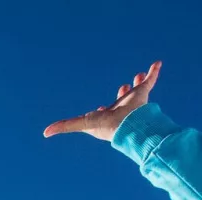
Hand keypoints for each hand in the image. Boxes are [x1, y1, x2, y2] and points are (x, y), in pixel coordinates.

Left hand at [44, 62, 160, 141]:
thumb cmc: (104, 126)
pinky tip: (157, 63)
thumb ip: (64, 126)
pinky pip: (151, 80)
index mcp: (107, 116)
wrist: (128, 124)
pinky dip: (154, 71)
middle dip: (122, 93)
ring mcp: (133, 101)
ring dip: (137, 82)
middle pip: (121, 99)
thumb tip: (44, 133)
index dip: (102, 109)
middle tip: (123, 87)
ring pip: (137, 90)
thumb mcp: (80, 124)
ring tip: (138, 75)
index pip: (105, 111)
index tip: (101, 107)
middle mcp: (121, 108)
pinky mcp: (144, 93)